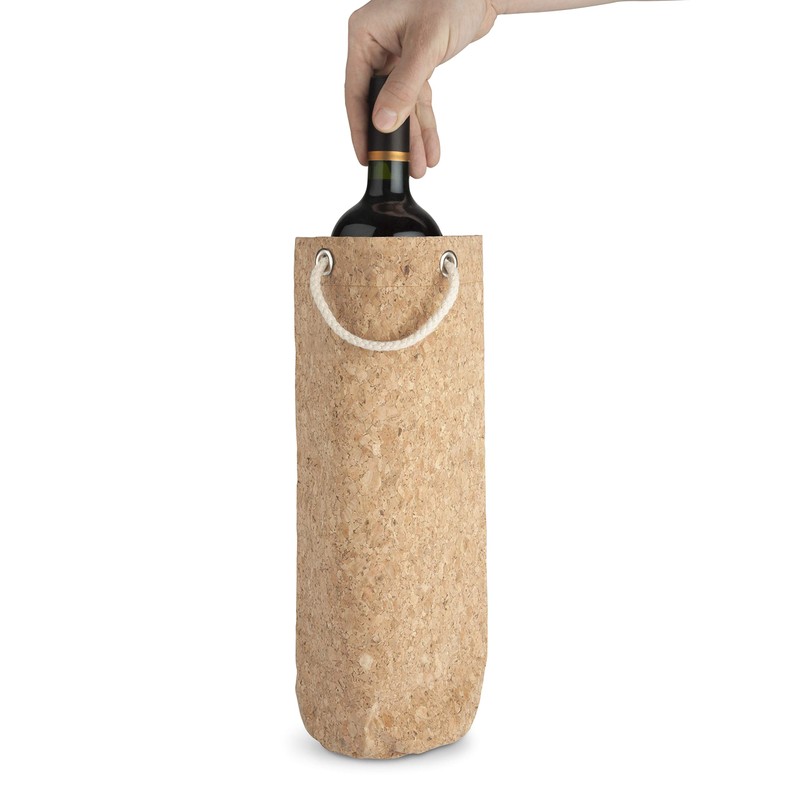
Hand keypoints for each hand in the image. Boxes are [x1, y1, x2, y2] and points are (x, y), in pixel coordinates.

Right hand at [345, 0, 497, 177]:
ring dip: (412, 137)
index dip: (360, 128)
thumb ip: (404, 87)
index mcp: (365, 35)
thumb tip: (383, 124)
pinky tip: (430, 148)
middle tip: (400, 168)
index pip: (356, 90)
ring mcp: (395, 55)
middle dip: (394, 139)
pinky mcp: (415, 63)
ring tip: (420, 166)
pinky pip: (416, 100)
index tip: (366, 157)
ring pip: (400, 107)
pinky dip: (425, 123)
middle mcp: (376, 45)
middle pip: (378, 103)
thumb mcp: (426, 45)